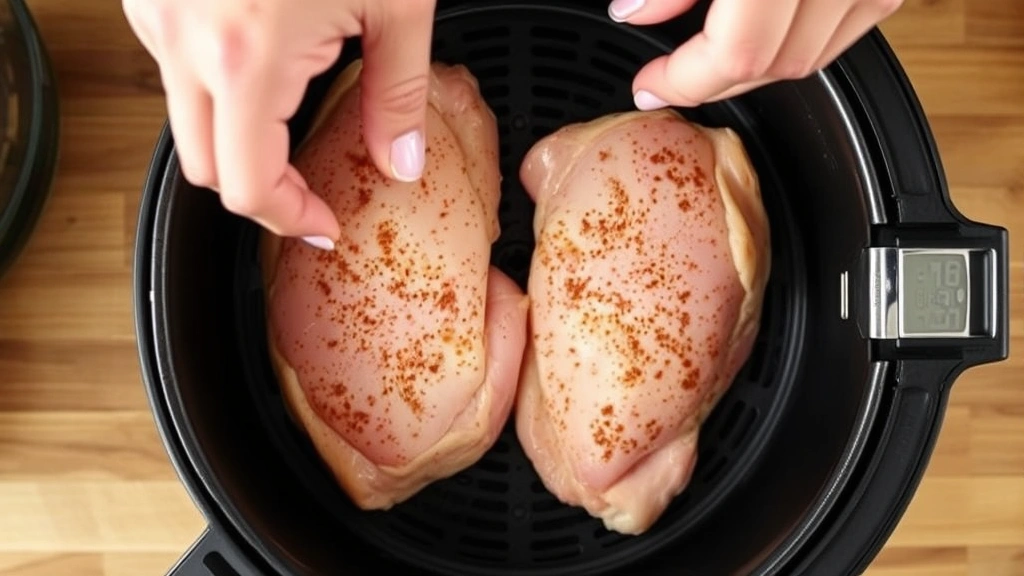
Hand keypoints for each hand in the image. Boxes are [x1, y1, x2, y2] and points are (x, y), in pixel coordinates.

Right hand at [123, 0, 436, 248]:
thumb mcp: (395, 2)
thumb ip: (400, 95)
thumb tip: (401, 162)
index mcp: (243, 56)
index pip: (246, 185)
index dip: (287, 219)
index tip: (321, 224)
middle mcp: (181, 40)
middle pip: (204, 165)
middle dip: (261, 189)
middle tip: (310, 193)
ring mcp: (154, 13)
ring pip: (184, 118)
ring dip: (238, 136)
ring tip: (296, 117)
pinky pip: (173, 67)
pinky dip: (217, 86)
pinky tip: (263, 63)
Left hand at [607, 0, 902, 108]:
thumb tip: (634, 10)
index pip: (739, 54)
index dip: (685, 80)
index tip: (648, 85)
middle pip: (778, 66)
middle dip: (714, 83)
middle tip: (667, 79)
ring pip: (812, 59)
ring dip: (754, 68)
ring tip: (707, 53)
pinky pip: (843, 30)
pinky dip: (796, 39)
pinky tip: (760, 26)